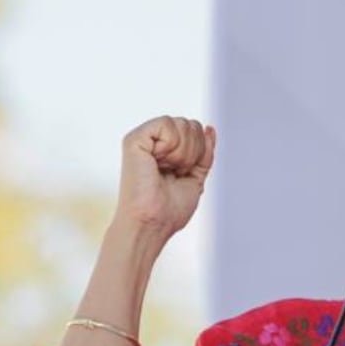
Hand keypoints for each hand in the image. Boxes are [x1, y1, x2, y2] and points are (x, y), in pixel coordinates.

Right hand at [114, 115, 215, 250]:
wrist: (153, 222)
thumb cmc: (169, 209)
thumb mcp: (196, 176)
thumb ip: (204, 152)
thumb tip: (210, 127)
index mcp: (165, 149)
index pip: (195, 130)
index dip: (200, 151)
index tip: (183, 173)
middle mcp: (152, 141)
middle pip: (190, 124)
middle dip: (193, 151)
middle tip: (175, 172)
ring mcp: (142, 138)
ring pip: (181, 123)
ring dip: (183, 152)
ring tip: (166, 169)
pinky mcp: (134, 140)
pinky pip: (166, 124)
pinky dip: (171, 146)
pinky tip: (158, 161)